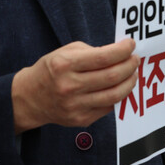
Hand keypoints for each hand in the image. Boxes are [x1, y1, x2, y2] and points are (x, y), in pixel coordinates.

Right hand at [11, 39, 138, 133]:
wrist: (29, 98)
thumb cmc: (52, 70)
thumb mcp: (67, 52)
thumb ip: (93, 51)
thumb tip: (122, 53)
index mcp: (64, 65)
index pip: (103, 58)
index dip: (123, 50)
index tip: (131, 45)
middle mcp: (69, 86)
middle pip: (112, 76)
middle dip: (130, 65)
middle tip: (135, 59)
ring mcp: (74, 105)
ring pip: (115, 94)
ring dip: (130, 82)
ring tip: (133, 73)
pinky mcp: (80, 119)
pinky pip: (109, 107)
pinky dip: (119, 95)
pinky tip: (121, 86)